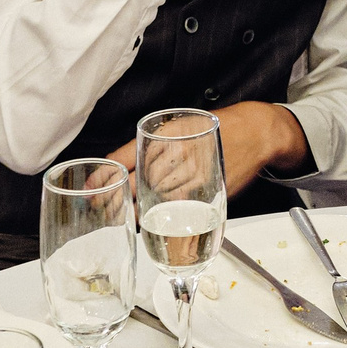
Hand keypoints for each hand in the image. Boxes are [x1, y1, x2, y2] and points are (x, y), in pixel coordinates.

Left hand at [107, 102, 309, 196]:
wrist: (254, 133)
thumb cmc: (214, 130)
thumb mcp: (179, 130)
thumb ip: (151, 149)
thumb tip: (116, 170)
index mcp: (165, 132)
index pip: (124, 156)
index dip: (105, 177)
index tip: (92, 190)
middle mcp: (176, 150)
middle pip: (136, 182)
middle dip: (118, 199)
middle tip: (104, 210)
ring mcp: (192, 171)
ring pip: (155, 196)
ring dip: (140, 208)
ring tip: (129, 216)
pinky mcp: (206, 188)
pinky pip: (177, 205)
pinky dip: (163, 212)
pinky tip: (155, 217)